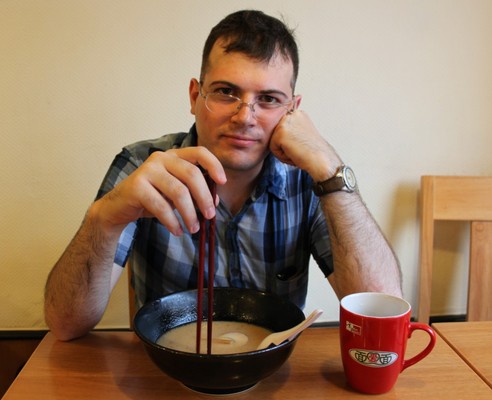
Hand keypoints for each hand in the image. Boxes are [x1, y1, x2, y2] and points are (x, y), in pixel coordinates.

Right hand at [95, 147, 226, 235]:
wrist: (119, 207)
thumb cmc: (152, 198)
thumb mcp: (176, 194)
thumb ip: (194, 193)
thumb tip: (214, 202)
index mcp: (174, 156)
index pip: (199, 152)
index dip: (214, 165)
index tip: (223, 182)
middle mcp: (161, 158)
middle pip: (192, 174)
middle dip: (204, 197)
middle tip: (210, 216)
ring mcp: (147, 170)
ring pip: (178, 192)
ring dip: (189, 214)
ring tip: (193, 229)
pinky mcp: (137, 186)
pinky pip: (161, 206)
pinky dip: (172, 221)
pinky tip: (177, 230)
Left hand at [269, 110, 341, 181]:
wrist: (322, 161)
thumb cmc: (314, 153)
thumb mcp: (302, 136)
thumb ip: (291, 131)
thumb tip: (281, 137)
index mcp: (298, 114)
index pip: (281, 130)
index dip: (289, 142)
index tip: (301, 146)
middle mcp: (292, 114)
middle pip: (276, 135)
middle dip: (285, 146)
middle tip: (300, 150)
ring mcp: (286, 122)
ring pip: (273, 142)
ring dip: (284, 152)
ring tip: (298, 152)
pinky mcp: (281, 132)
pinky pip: (273, 149)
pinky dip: (282, 156)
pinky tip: (294, 154)